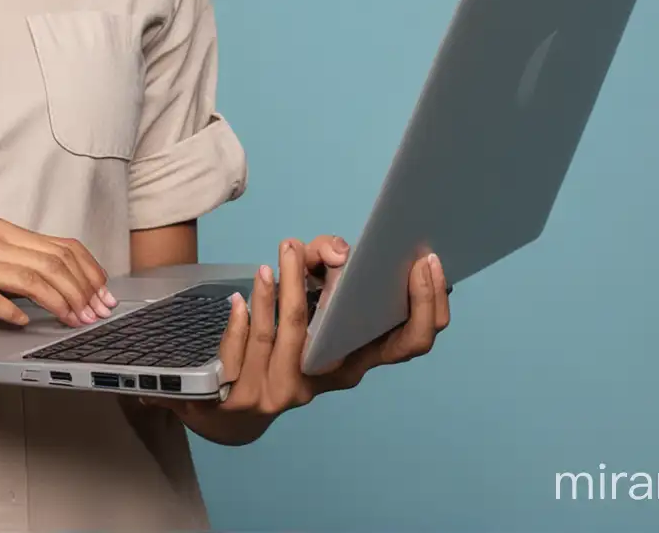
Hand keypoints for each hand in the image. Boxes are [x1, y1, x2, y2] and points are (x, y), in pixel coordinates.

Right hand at [0, 214, 116, 334]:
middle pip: (52, 261)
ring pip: (33, 278)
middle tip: (97, 316)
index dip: (88, 271)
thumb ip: (13, 266)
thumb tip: (66, 289)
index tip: (104, 296)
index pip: (59, 244)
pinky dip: (18, 314)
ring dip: (61, 304)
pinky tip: (26, 326)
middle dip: (83, 291)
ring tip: (74, 323)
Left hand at [139, 237, 448, 445]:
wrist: (230, 408)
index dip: (428, 306)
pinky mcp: (243, 397)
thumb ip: (322, 260)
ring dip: (286, 288)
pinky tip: (241, 295)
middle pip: (357, 338)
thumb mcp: (309, 302)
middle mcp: (330, 378)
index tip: (427, 262)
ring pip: (288, 333)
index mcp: (356, 360)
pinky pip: (247, 346)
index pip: (410, 343)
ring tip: (285, 250)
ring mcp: (286, 392)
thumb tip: (338, 253)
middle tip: (344, 250)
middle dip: (354, 288)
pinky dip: (246, 316)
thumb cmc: (280, 343)